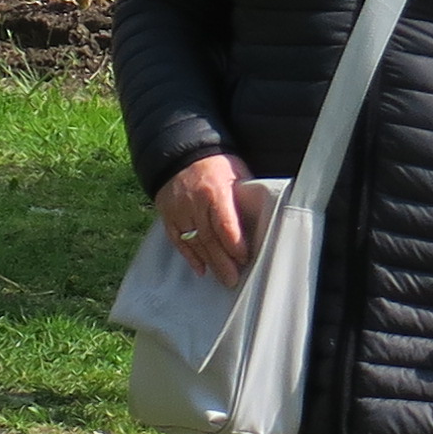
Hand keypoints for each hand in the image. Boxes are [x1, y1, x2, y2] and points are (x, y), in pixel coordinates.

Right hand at [153, 153, 257, 287]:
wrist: (182, 153)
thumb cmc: (218, 164)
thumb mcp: (237, 174)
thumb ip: (245, 197)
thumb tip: (264, 219)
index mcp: (214, 191)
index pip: (224, 223)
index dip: (234, 243)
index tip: (244, 258)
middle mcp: (194, 202)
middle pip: (209, 237)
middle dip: (223, 261)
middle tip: (234, 280)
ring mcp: (178, 210)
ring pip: (194, 241)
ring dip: (209, 262)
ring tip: (223, 278)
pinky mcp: (168, 215)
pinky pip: (178, 239)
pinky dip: (189, 256)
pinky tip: (201, 269)